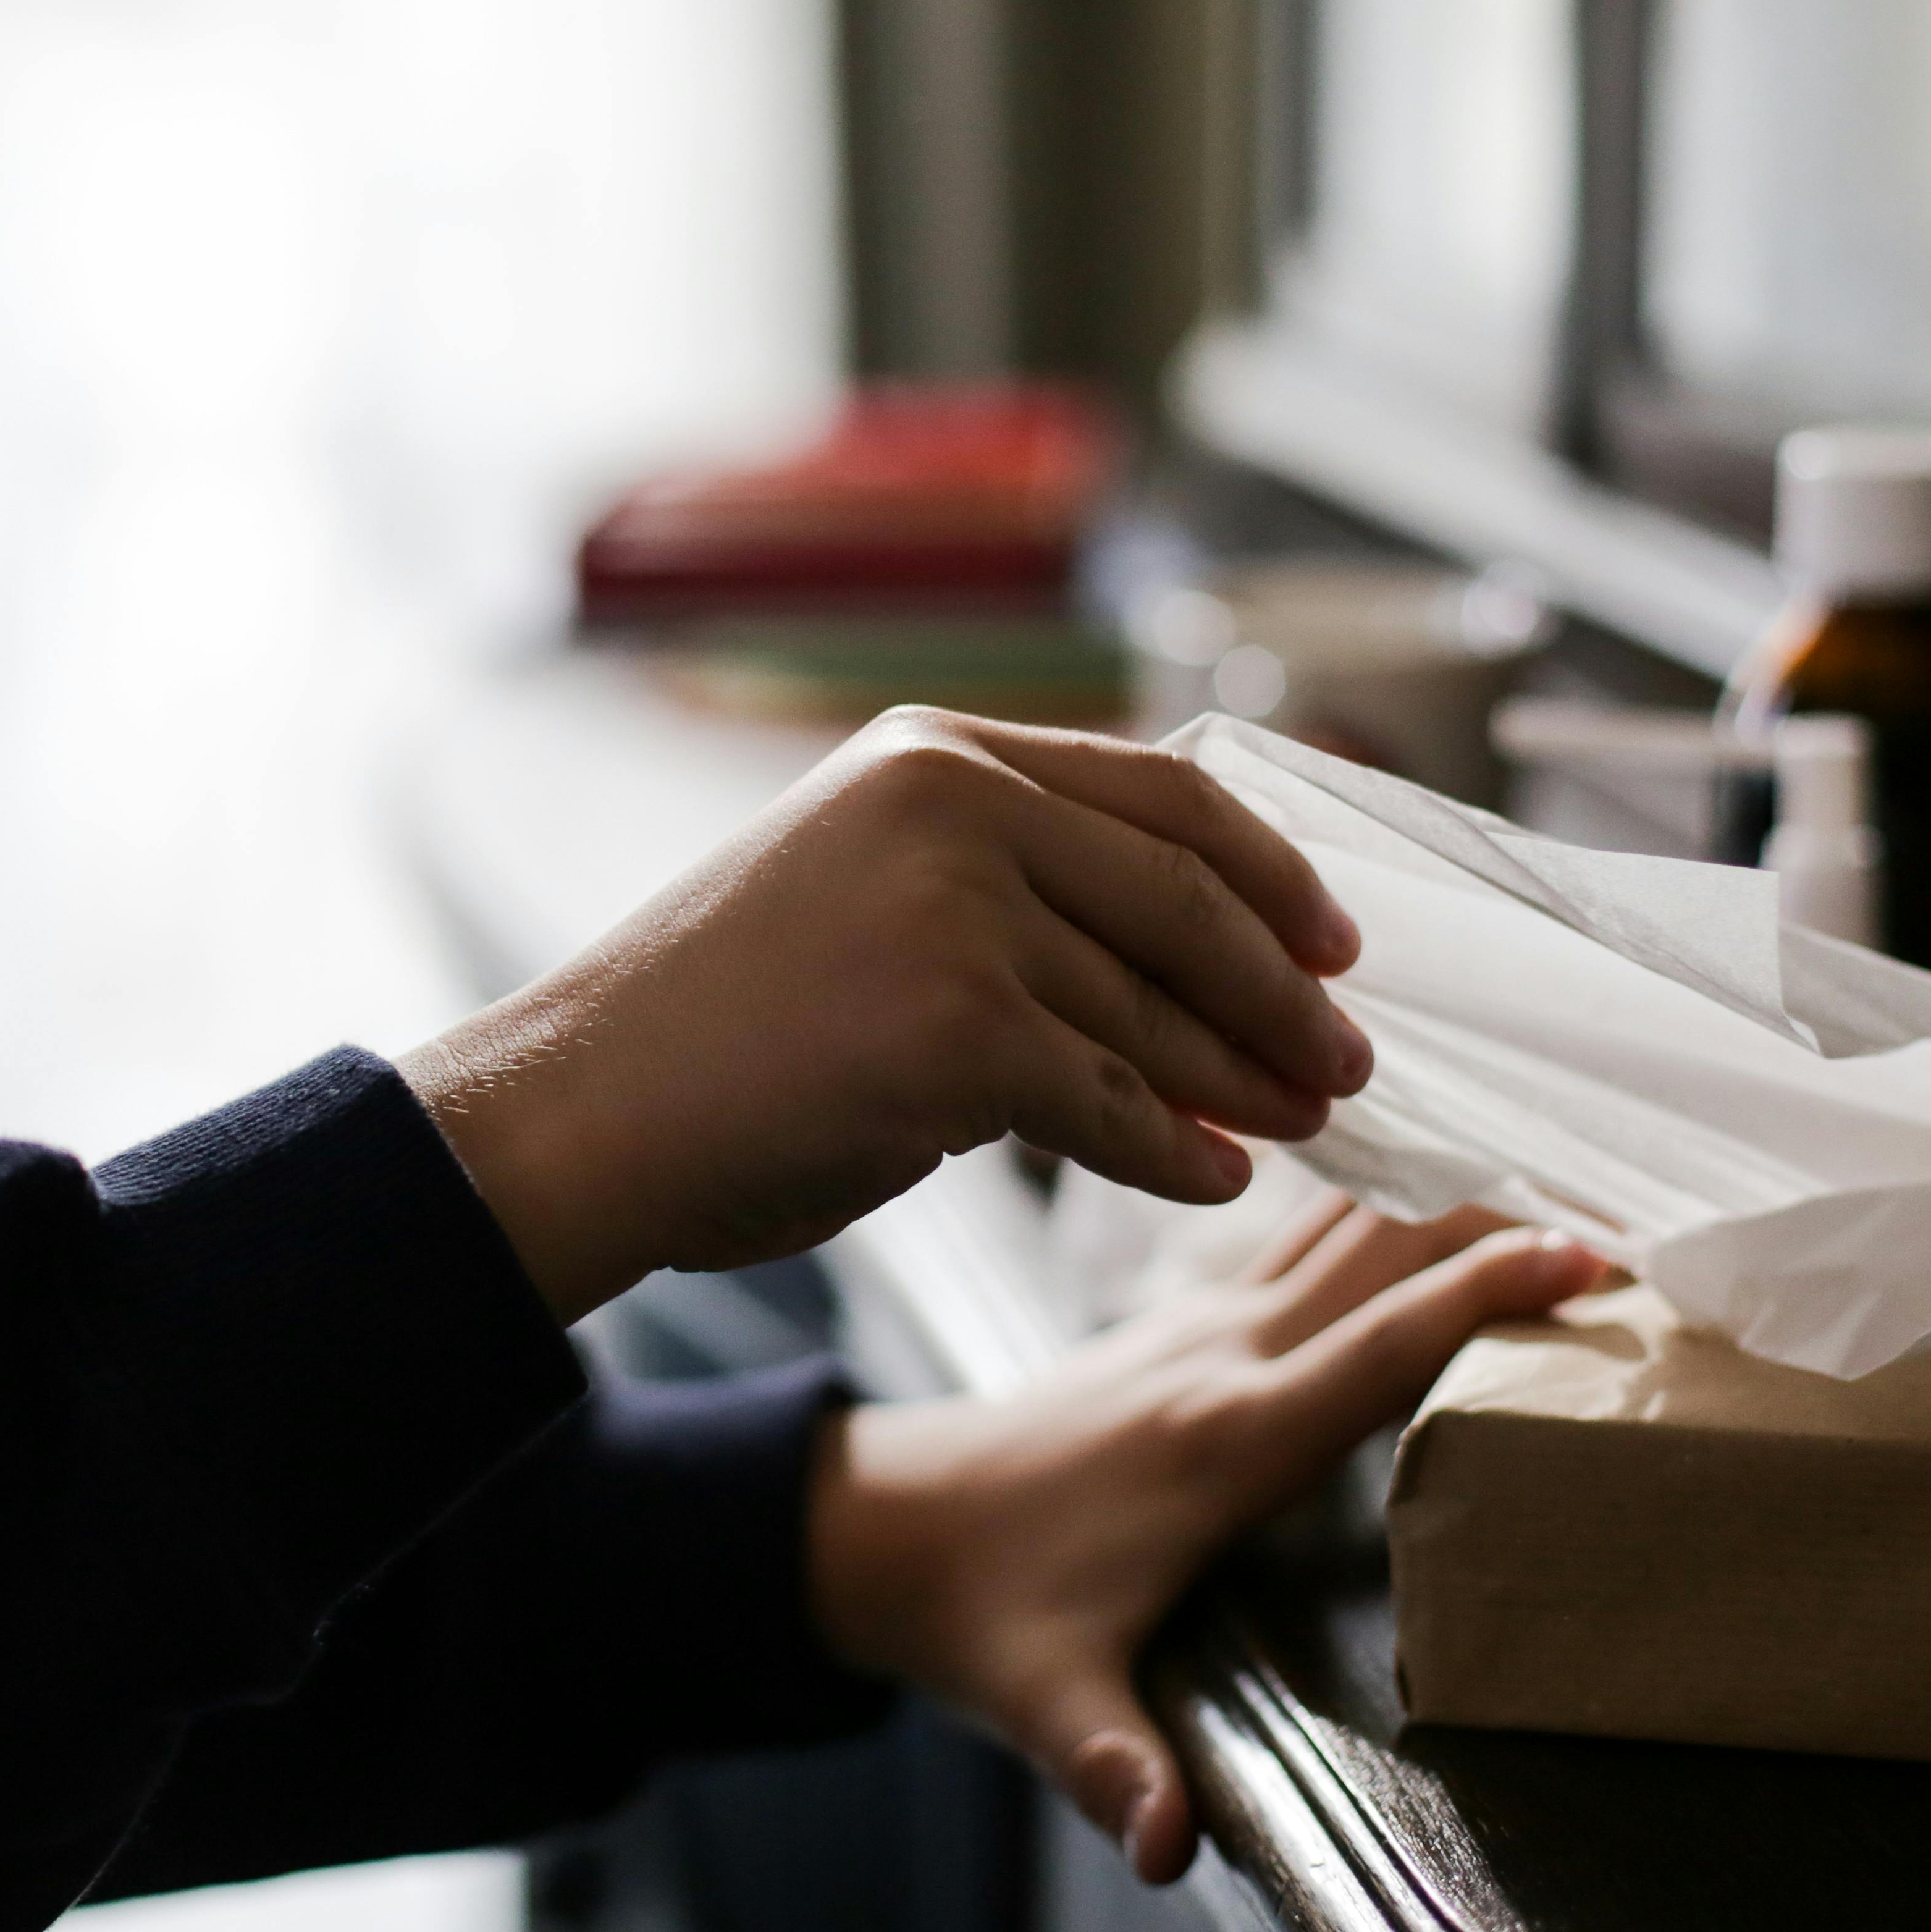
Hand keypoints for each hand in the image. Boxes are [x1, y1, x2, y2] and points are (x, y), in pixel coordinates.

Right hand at [400, 708, 1372, 1318]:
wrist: (589, 1107)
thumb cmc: (719, 1023)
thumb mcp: (864, 884)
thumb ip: (1002, 879)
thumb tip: (1175, 945)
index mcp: (938, 750)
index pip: (1166, 789)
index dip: (1270, 871)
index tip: (1332, 938)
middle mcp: (955, 805)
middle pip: (1186, 900)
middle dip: (1281, 991)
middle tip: (1341, 1056)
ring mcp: (959, 914)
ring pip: (1154, 1013)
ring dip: (1242, 1081)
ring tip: (1294, 1124)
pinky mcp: (959, 1031)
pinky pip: (1112, 1103)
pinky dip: (1174, 1152)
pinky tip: (1209, 1180)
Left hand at [805, 1198, 1605, 1883]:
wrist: (884, 1529)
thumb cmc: (978, 1610)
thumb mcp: (1046, 1699)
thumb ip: (1115, 1766)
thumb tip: (1167, 1845)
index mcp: (1219, 1435)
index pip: (1378, 1344)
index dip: (1485, 1294)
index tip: (1592, 1253)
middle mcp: (1221, 1354)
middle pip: (1387, 1250)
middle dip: (1507, 1220)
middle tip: (1636, 1206)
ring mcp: (1203, 1325)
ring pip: (1350, 1223)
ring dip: (1452, 1197)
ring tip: (1570, 1182)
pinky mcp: (1189, 1323)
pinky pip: (1307, 1237)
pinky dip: (1386, 1206)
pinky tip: (1439, 1189)